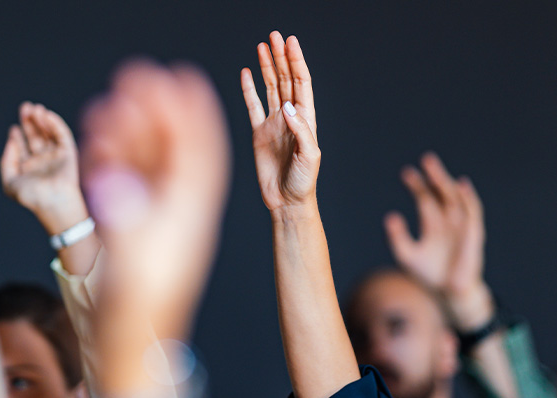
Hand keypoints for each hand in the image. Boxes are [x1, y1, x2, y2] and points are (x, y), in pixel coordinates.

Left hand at [0, 102, 88, 233]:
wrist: (52, 202)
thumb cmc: (31, 196)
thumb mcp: (10, 182)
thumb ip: (6, 162)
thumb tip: (11, 142)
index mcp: (29, 169)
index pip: (23, 147)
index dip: (18, 136)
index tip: (13, 129)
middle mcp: (42, 161)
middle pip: (35, 137)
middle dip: (30, 122)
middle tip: (25, 107)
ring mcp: (56, 157)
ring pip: (48, 133)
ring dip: (42, 120)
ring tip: (35, 108)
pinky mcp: (68, 153)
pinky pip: (62, 135)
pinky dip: (55, 123)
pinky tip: (46, 115)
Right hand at [80, 60, 230, 337]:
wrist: (131, 350)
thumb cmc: (138, 313)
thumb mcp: (133, 266)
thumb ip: (125, 220)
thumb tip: (113, 182)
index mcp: (190, 218)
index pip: (198, 155)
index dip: (192, 114)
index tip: (183, 78)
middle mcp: (178, 214)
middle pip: (172, 151)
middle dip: (156, 112)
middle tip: (136, 77)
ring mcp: (156, 221)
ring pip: (148, 166)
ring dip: (131, 133)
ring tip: (110, 104)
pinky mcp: (136, 231)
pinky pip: (129, 186)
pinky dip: (116, 161)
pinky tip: (99, 144)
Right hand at [241, 31, 319, 212]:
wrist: (287, 202)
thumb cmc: (304, 183)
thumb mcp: (310, 156)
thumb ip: (300, 130)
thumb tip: (286, 106)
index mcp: (305, 119)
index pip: (301, 83)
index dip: (296, 61)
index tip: (290, 42)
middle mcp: (289, 117)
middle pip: (285, 80)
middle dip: (281, 57)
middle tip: (274, 36)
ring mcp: (273, 124)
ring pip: (269, 88)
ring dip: (267, 67)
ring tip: (262, 46)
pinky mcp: (258, 133)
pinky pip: (252, 106)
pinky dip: (249, 89)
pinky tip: (246, 73)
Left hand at [384, 152, 492, 328]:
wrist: (448, 293)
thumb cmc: (428, 275)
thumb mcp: (407, 255)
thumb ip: (398, 236)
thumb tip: (390, 216)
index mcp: (432, 222)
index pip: (425, 197)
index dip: (417, 184)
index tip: (407, 172)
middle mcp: (447, 220)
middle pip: (441, 192)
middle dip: (434, 175)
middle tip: (426, 158)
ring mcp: (461, 225)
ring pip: (456, 197)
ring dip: (448, 182)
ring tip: (436, 168)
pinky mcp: (472, 233)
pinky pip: (472, 212)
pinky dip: (468, 198)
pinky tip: (461, 185)